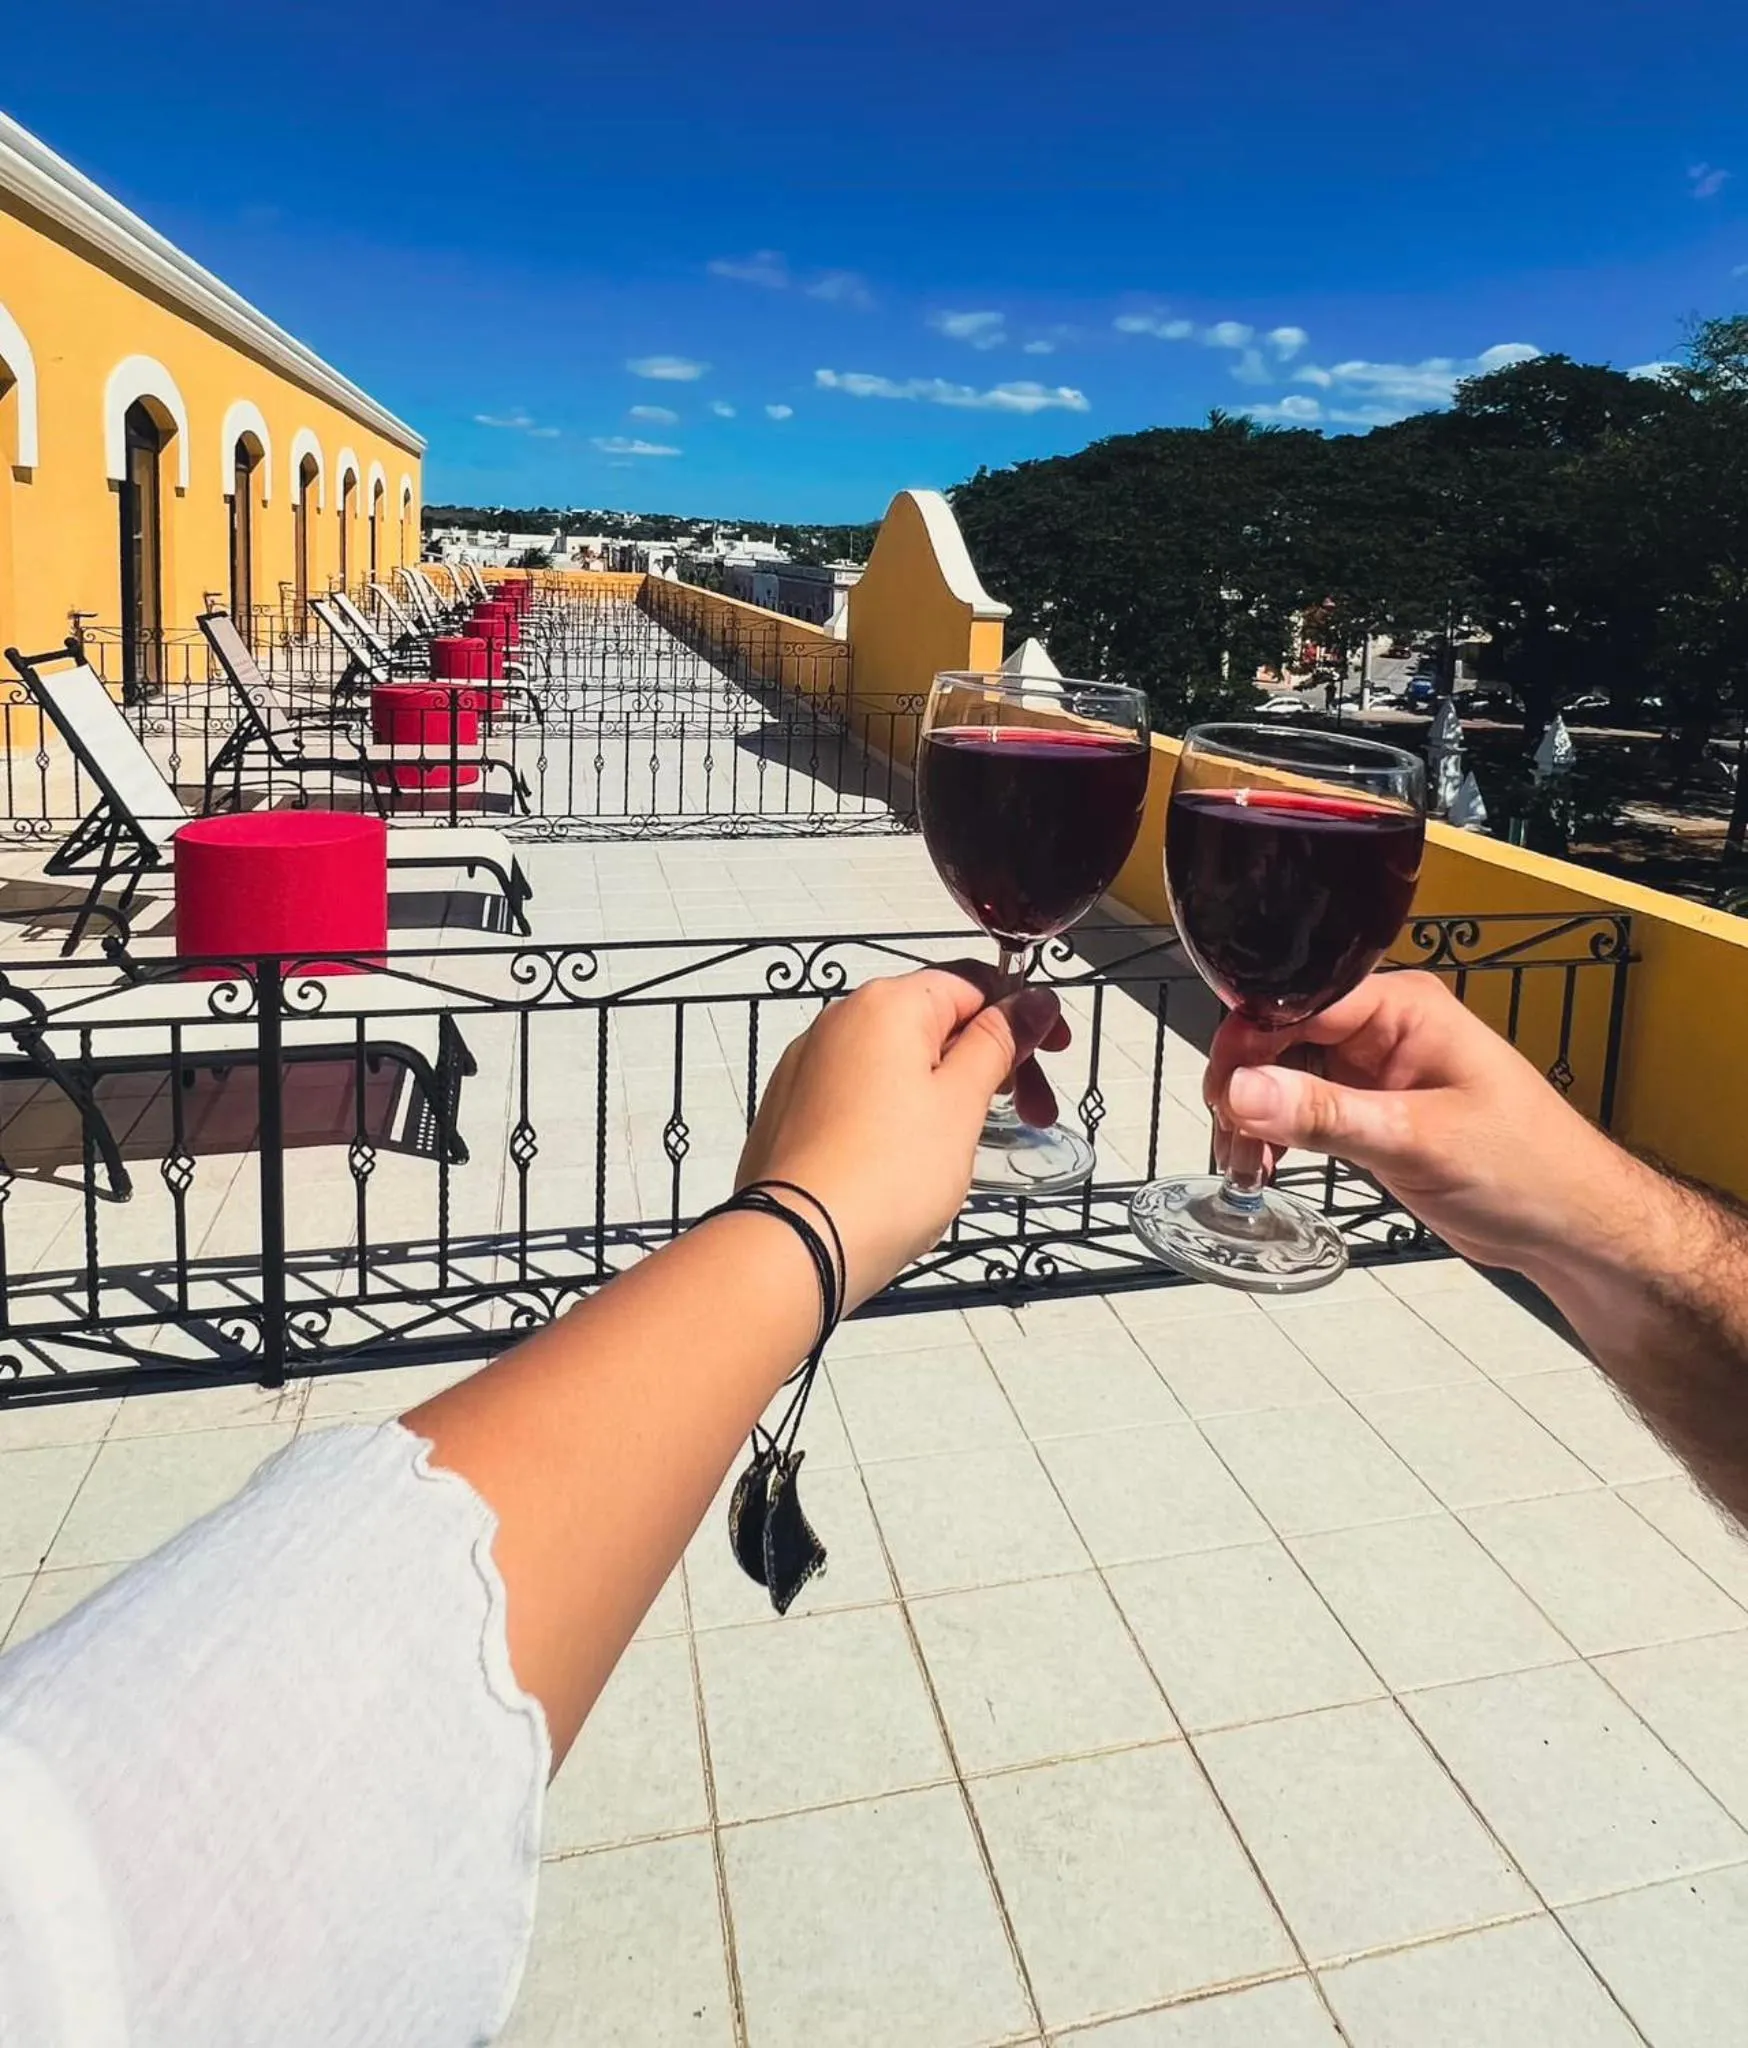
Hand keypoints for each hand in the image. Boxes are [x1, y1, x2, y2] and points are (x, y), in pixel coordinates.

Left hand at [736, 965, 1070, 1308]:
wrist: (796, 1243)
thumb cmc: (888, 1174)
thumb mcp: (962, 1104)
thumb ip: (998, 1044)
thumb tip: (1031, 1000)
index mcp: (887, 1005)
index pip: (973, 984)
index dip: (1021, 1016)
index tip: (1053, 1052)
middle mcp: (839, 1021)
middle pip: (935, 1022)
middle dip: (992, 1061)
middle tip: (1034, 1114)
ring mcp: (809, 1066)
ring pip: (898, 1062)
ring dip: (947, 1091)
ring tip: (970, 1145)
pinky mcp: (792, 1110)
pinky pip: (861, 1094)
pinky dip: (899, 1113)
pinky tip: (912, 1160)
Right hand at [1204, 970, 1623, 1275]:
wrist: (1572, 1226)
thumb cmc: (1529, 1170)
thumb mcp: (1417, 1140)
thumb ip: (1326, 1114)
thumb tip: (1244, 1090)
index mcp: (1403, 1008)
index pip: (1298, 1000)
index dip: (1249, 1041)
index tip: (1224, 1094)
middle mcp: (1384, 1029)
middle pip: (1280, 1034)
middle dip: (1245, 1085)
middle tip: (1232, 1139)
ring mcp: (1375, 1070)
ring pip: (1283, 1074)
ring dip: (1254, 1115)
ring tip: (1246, 1164)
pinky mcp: (1371, 1110)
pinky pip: (1303, 1108)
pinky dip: (1277, 1134)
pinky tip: (1267, 1165)